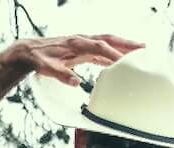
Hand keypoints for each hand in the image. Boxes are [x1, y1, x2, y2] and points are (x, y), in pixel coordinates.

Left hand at [7, 34, 143, 85]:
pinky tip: (120, 62)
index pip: (100, 47)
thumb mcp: (47, 69)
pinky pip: (101, 49)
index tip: (127, 64)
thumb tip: (75, 82)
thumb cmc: (39, 59)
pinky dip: (113, 53)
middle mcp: (81, 41)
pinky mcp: (82, 49)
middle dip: (126, 44)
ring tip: (140, 51)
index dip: (114, 55)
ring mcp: (83, 43)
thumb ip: (61, 74)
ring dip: (123, 46)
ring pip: (107, 42)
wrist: (29, 51)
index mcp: (76, 44)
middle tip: (144, 49)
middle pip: (108, 39)